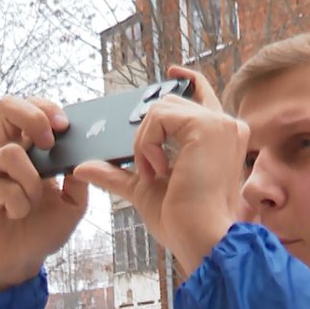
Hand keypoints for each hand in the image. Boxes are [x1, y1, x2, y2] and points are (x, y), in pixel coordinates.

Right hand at [0, 96, 88, 297]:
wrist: (18, 262)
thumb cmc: (41, 230)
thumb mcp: (73, 205)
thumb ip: (80, 180)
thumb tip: (85, 159)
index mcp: (31, 150)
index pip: (33, 109)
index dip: (47, 108)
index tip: (65, 126)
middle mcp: (8, 153)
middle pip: (7, 106)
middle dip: (33, 116)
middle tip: (49, 142)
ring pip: (12, 152)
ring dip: (32, 181)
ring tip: (32, 202)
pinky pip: (5, 187)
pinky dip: (20, 205)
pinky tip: (17, 215)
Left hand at [74, 66, 246, 274]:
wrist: (199, 237)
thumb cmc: (182, 220)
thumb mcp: (143, 189)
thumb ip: (117, 174)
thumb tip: (82, 168)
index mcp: (220, 139)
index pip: (204, 95)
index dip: (188, 79)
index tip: (171, 70)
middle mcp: (227, 127)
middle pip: (170, 103)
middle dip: (146, 133)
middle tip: (148, 169)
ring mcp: (221, 125)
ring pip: (161, 108)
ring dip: (145, 141)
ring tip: (153, 172)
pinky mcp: (209, 127)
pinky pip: (161, 117)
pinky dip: (148, 143)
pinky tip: (158, 169)